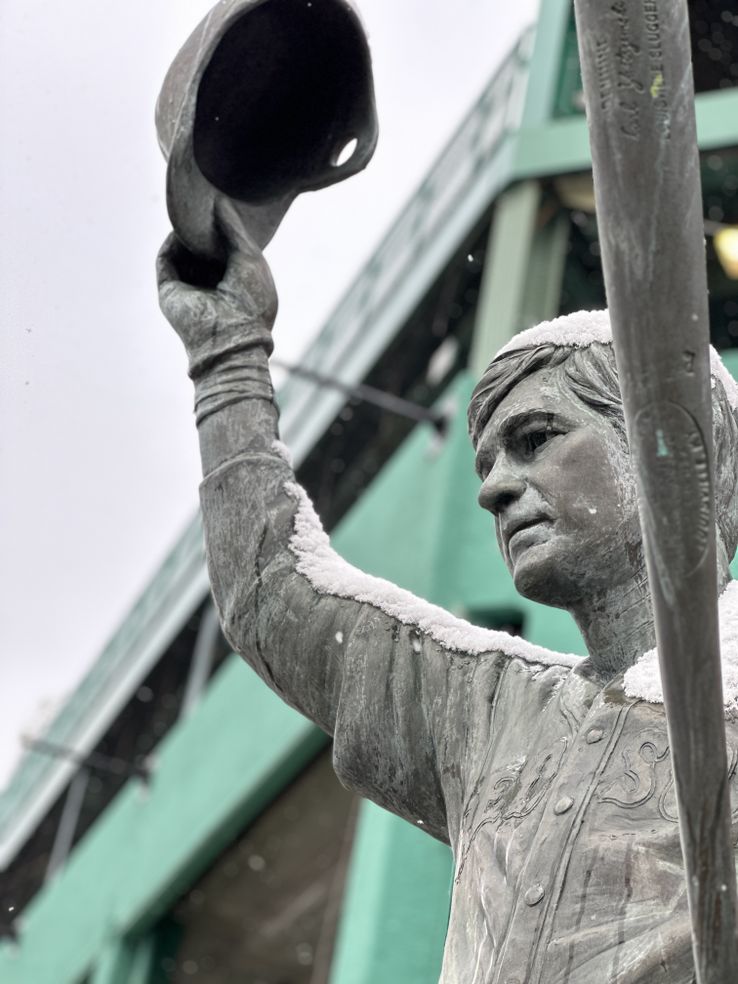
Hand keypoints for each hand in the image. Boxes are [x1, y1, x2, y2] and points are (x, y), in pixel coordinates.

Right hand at [156, 200, 277, 368]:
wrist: (232, 338)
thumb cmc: (251, 303)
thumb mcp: (250, 258)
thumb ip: (234, 229)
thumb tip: (220, 202)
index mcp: (235, 284)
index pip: (226, 252)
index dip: (224, 230)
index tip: (224, 205)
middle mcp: (211, 287)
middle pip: (203, 251)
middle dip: (204, 229)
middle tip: (204, 202)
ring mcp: (189, 290)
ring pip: (183, 254)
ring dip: (187, 234)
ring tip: (192, 210)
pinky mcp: (169, 293)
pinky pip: (166, 261)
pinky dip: (171, 243)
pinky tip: (180, 226)